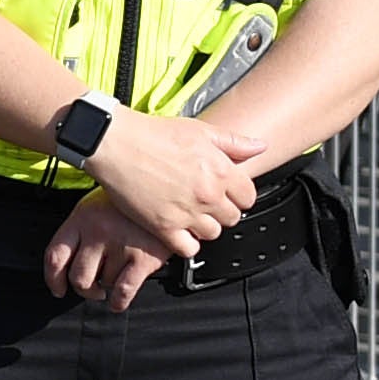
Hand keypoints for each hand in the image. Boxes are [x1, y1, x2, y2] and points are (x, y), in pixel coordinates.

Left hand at [41, 196, 187, 310]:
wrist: (167, 194)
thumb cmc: (130, 203)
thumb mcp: (97, 205)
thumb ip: (81, 231)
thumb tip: (65, 266)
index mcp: (82, 218)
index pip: (55, 256)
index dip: (53, 279)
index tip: (58, 288)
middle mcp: (98, 231)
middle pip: (78, 277)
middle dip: (84, 289)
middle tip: (92, 288)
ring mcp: (121, 245)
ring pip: (103, 284)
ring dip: (109, 285)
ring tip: (118, 272)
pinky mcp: (143, 258)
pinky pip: (123, 291)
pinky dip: (118, 302)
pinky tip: (119, 300)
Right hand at [80, 107, 256, 252]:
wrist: (118, 144)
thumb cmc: (155, 134)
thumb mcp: (200, 130)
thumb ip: (234, 143)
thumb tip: (260, 147)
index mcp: (221, 171)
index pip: (248, 197)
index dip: (237, 194)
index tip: (225, 192)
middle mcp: (208, 195)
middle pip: (232, 218)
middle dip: (221, 210)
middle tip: (204, 201)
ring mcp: (187, 213)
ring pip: (212, 234)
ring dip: (203, 226)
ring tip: (189, 214)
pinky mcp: (164, 227)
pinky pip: (188, 249)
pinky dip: (186, 243)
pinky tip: (177, 229)